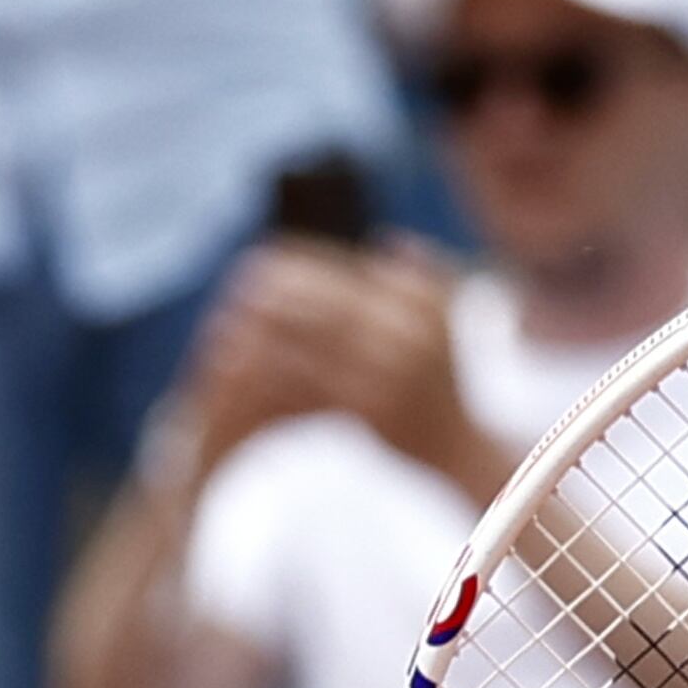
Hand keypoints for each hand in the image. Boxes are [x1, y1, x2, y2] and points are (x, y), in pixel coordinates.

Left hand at [174, 241, 501, 493]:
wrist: (458, 448)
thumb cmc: (442, 380)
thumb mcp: (444, 320)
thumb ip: (418, 276)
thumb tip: (384, 238)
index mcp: (423, 308)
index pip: (352, 276)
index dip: (304, 266)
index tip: (264, 260)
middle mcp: (411, 336)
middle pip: (329, 307)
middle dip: (279, 296)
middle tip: (234, 288)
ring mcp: (392, 374)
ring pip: (316, 345)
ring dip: (269, 333)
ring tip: (229, 324)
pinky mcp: (372, 410)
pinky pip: (313, 386)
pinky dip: (276, 375)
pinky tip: (243, 371)